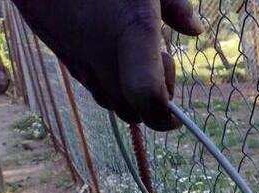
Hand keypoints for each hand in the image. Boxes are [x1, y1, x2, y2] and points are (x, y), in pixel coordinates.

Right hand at [13, 0, 201, 130]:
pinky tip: (112, 46)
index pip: (148, 99)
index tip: (176, 114)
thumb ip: (176, 4)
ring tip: (135, 51)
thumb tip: (195, 30)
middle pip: (131, 112)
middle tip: (160, 62)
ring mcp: (79, 59)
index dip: (165, 116)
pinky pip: (90, 83)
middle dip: (152, 103)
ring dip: (130, 92)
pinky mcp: (63, 55)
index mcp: (133, 34)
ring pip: (109, 101)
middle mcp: (103, 57)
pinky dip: (109, 79)